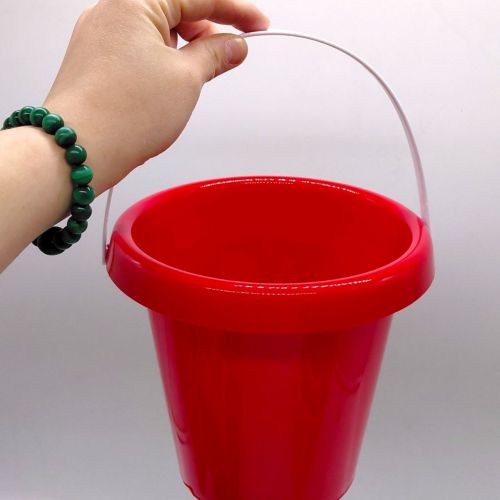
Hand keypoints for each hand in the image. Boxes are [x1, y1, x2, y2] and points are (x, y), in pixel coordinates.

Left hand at [44, 0, 269, 192]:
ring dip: (184, 48)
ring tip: (201, 75)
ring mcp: (99, 36)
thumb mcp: (186, 79)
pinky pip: (138, 50)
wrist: (79, 149)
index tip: (258, 24)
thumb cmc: (125, 113)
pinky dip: (162, 61)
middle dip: (207, 31)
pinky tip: (172, 82)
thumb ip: (215, 54)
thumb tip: (234, 45)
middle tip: (231, 55)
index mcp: (134, 1)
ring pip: (156, 32)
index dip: (235, 11)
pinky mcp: (95, 60)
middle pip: (174, 10)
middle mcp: (111, 10)